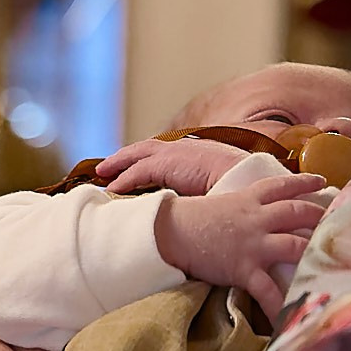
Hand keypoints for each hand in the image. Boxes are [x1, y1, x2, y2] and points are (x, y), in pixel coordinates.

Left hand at [95, 136, 253, 195]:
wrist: (247, 179)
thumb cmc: (239, 186)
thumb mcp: (218, 184)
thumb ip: (201, 189)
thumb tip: (190, 203)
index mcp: (196, 150)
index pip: (165, 152)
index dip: (147, 158)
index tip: (135, 165)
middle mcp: (183, 147)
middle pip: (146, 148)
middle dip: (125, 157)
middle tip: (108, 166)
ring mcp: (173, 152)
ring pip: (136, 156)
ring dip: (118, 165)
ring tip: (103, 174)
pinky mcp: (165, 163)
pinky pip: (137, 172)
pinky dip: (123, 180)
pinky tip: (113, 188)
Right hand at [154, 175, 326, 318]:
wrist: (166, 232)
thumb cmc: (187, 219)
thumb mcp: (218, 205)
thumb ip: (239, 208)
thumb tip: (252, 214)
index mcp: (247, 200)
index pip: (281, 186)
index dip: (304, 182)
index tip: (322, 180)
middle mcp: (256, 219)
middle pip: (298, 212)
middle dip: (320, 218)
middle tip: (337, 225)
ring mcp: (252, 243)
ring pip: (295, 245)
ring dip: (313, 254)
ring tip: (329, 264)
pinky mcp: (243, 267)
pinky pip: (267, 289)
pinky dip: (279, 304)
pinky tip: (289, 317)